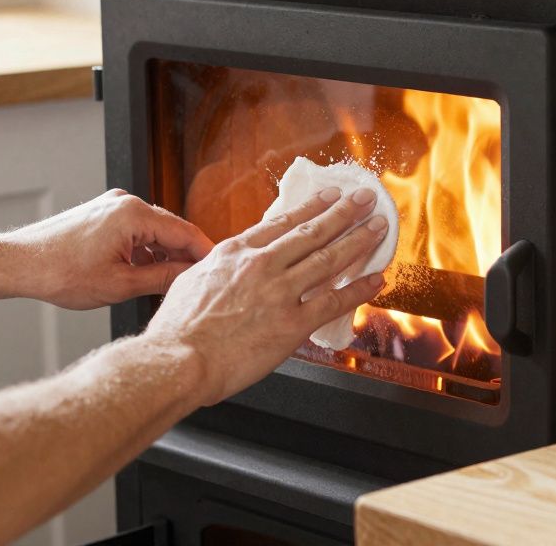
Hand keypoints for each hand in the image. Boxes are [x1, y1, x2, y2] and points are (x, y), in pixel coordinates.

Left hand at [7, 189, 213, 308]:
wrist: (19, 264)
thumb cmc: (61, 273)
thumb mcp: (120, 284)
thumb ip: (162, 278)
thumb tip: (190, 277)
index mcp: (134, 214)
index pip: (185, 233)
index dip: (204, 255)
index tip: (219, 272)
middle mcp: (125, 202)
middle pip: (171, 229)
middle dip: (184, 256)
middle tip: (196, 284)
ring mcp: (112, 205)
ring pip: (153, 231)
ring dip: (162, 255)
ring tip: (167, 285)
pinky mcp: (101, 212)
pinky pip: (135, 229)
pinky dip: (143, 250)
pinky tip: (142, 273)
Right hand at [143, 186, 387, 406]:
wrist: (178, 359)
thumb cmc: (178, 329)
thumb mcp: (191, 280)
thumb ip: (217, 269)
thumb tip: (225, 265)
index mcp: (235, 253)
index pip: (282, 222)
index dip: (311, 207)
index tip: (329, 196)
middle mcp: (261, 265)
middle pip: (311, 232)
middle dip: (344, 212)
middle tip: (365, 199)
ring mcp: (279, 293)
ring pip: (328, 259)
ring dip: (358, 240)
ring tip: (378, 228)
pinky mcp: (292, 324)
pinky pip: (334, 302)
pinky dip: (359, 289)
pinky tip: (376, 279)